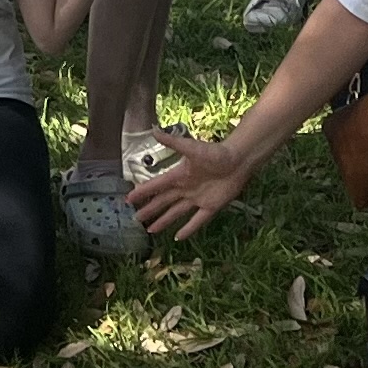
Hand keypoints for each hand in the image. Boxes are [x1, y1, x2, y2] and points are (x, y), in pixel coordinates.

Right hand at [127, 129, 254, 238]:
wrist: (238, 160)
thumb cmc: (215, 152)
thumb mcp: (191, 148)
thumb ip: (172, 142)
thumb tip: (153, 130)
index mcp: (179, 175)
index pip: (156, 186)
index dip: (143, 192)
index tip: (129, 199)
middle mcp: (185, 189)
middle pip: (163, 202)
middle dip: (150, 210)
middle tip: (136, 218)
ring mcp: (197, 199)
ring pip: (176, 212)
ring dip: (163, 221)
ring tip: (151, 230)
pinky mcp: (210, 207)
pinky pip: (197, 221)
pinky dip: (188, 229)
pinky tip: (178, 237)